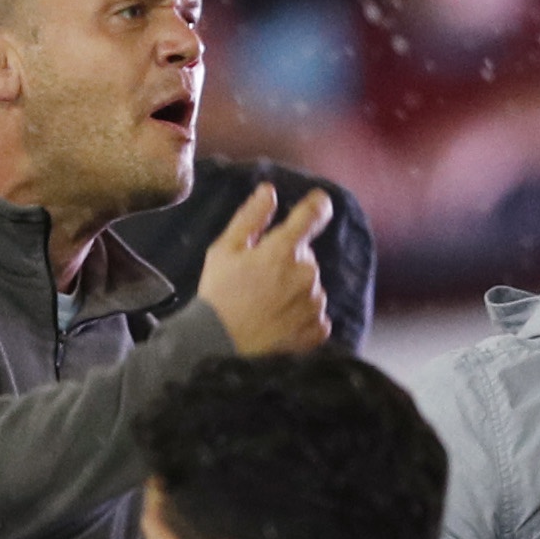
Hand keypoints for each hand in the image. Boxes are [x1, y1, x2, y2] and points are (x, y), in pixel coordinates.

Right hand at [197, 181, 334, 356]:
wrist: (219, 347)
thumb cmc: (219, 296)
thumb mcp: (224, 250)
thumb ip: (251, 217)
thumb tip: (269, 191)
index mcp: (283, 250)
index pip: (312, 215)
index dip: (318, 205)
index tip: (320, 202)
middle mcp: (306, 274)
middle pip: (306, 257)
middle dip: (287, 263)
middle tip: (257, 281)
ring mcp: (314, 303)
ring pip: (311, 286)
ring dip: (294, 291)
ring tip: (265, 306)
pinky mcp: (317, 329)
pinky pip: (316, 314)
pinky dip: (301, 316)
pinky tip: (277, 322)